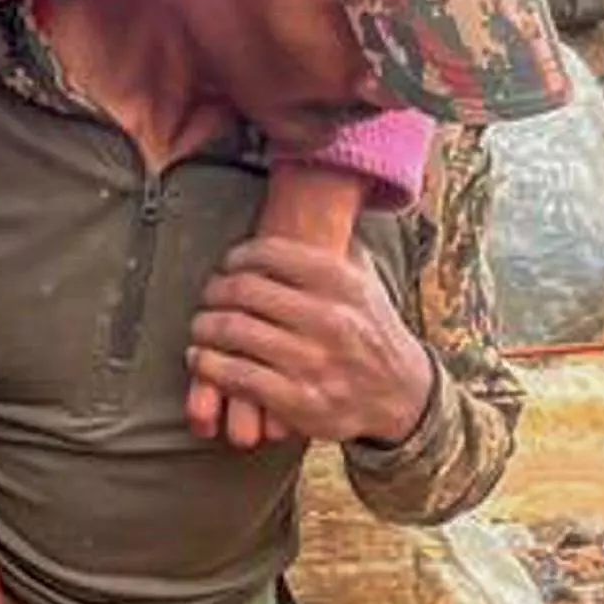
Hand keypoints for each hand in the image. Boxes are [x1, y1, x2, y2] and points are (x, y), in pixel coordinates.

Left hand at [186, 237, 436, 449]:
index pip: (270, 253)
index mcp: (342, 282)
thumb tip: (309, 201)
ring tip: (201, 327)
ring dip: (205, 327)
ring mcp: (313, 361)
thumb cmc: (372, 331)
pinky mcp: (299, 401)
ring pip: (235, 332)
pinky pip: (236, 375)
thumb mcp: (367, 282)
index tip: (228, 265)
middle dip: (214, 292)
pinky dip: (209, 364)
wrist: (403, 397)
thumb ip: (337, 247)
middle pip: (244, 291)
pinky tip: (203, 359)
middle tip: (208, 297)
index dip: (238, 257)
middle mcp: (330, 318)